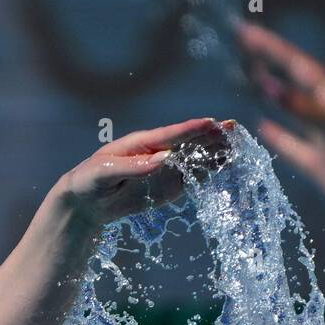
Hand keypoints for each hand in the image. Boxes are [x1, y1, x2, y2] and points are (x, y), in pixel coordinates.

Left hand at [56, 117, 233, 225]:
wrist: (87, 201)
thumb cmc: (90, 180)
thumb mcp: (106, 172)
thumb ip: (134, 167)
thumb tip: (164, 160)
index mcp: (142, 143)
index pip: (171, 134)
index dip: (191, 129)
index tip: (212, 122)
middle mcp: (158, 152)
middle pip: (189, 142)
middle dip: (211, 135)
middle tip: (234, 129)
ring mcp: (166, 168)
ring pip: (195, 157)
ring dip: (215, 152)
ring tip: (238, 146)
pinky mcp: (170, 185)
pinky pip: (193, 176)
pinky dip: (210, 171)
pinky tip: (226, 165)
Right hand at [238, 22, 324, 221]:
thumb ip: (304, 109)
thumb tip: (268, 86)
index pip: (298, 65)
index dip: (271, 48)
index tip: (246, 32)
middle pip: (291, 82)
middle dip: (267, 63)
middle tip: (242, 43)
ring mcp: (323, 139)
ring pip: (289, 111)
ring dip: (269, 95)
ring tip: (248, 76)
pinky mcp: (319, 165)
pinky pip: (291, 145)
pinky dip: (276, 135)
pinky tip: (261, 125)